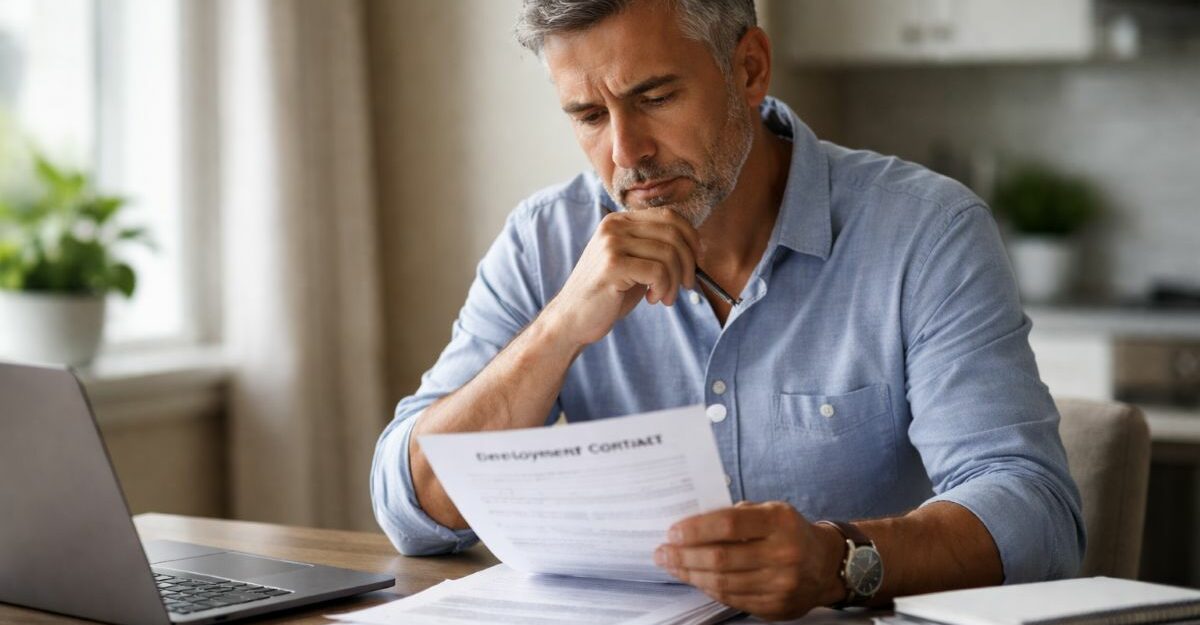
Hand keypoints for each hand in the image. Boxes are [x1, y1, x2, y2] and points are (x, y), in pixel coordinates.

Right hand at [542, 207, 699, 346]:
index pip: (669, 216)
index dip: (691, 238)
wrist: (572, 319)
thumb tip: (698, 246)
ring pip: (668, 254)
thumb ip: (656, 248)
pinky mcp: (612, 265)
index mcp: (620, 221)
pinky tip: (653, 299)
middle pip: (673, 233)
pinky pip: (658, 271)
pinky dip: (663, 288)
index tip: (696, 261)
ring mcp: (611, 243)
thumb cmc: (608, 294)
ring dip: (675, 281)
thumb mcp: (634, 263)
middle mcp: (614, 226)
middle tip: (685, 285)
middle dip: (688, 262)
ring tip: (665, 297)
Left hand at [654, 501, 846, 620]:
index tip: (672, 532)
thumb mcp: (770, 511)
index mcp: (779, 522)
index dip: (696, 529)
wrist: (826, 565)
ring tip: (671, 566)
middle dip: (684, 556)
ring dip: (691, 575)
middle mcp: (783, 554)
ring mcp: (781, 584)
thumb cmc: (789, 532)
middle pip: (721, 558)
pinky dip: (709, 589)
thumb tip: (691, 524)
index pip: (730, 524)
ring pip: (723, 582)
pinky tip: (695, 579)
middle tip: (661, 553)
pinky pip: (732, 599)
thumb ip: (736, 515)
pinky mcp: (776, 606)